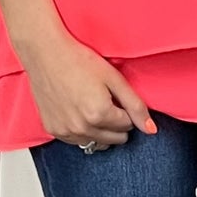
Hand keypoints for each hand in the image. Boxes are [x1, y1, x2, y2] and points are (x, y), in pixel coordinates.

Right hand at [24, 28, 157, 149]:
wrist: (46, 53)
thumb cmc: (79, 60)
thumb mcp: (114, 78)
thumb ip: (135, 105)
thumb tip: (151, 130)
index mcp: (100, 114)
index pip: (128, 125)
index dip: (126, 110)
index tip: (116, 96)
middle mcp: (82, 128)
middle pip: (114, 138)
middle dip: (116, 123)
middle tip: (105, 101)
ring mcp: (66, 131)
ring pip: (97, 143)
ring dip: (100, 129)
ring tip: (91, 106)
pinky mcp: (53, 130)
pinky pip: (77, 141)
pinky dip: (82, 131)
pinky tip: (78, 111)